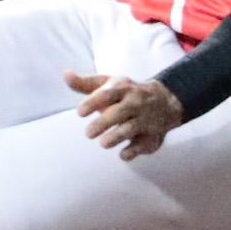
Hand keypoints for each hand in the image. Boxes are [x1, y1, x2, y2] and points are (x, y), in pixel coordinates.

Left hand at [66, 71, 183, 159]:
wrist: (165, 101)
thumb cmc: (126, 93)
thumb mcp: (108, 84)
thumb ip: (85, 83)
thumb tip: (65, 74)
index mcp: (122, 88)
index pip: (107, 93)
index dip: (93, 102)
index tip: (79, 112)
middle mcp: (134, 103)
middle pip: (118, 112)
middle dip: (104, 123)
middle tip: (88, 133)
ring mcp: (144, 120)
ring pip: (130, 129)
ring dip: (117, 136)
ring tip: (103, 143)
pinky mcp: (150, 136)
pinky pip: (143, 145)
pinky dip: (134, 151)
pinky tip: (123, 155)